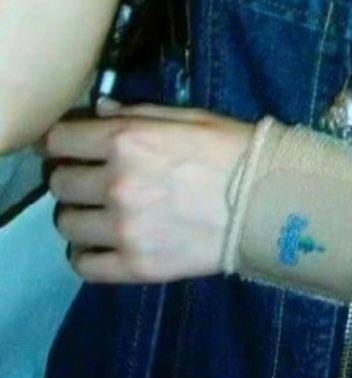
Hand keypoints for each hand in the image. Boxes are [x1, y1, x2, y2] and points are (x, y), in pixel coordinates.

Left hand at [42, 101, 253, 284]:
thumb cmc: (231, 148)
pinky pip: (82, 264)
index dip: (61, 141)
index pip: (59, 140)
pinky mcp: (134, 266)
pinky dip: (88, 252)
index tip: (69, 146)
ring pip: (66, 224)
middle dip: (72, 176)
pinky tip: (107, 241)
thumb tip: (99, 111)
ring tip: (102, 211)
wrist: (267, 202)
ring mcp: (122, 229)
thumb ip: (138, 113)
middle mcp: (116, 184)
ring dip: (79, 214)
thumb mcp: (189, 117)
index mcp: (128, 140)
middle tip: (92, 178)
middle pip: (59, 183)